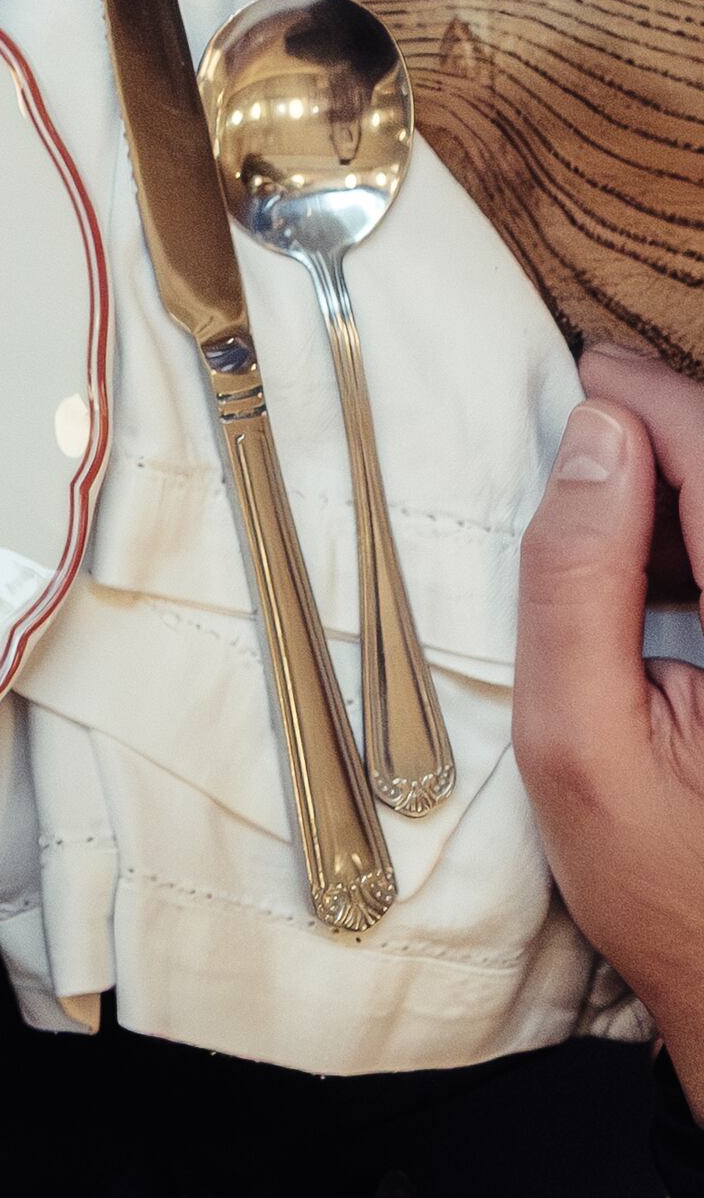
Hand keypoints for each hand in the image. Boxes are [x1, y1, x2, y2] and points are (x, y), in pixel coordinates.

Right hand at [518, 345, 703, 1124]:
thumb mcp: (575, 738)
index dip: (648, 402)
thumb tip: (592, 437)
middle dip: (671, 433)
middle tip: (586, 440)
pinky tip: (669, 578)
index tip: (582, 386)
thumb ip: (577, 579)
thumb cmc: (659, 880)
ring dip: (688, 488)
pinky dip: (701, 540)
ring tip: (618, 515)